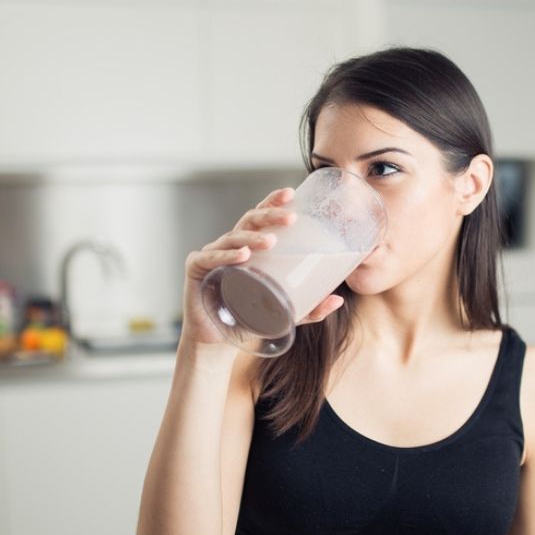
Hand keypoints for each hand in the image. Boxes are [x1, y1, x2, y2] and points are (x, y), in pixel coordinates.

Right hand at [181, 186, 344, 347]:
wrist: (216, 342)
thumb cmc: (247, 319)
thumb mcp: (284, 313)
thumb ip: (309, 307)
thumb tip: (338, 300)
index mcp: (248, 247)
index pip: (261, 218)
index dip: (273, 202)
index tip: (291, 192)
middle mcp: (230, 246)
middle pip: (249, 221)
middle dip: (270, 215)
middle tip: (290, 218)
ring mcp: (212, 255)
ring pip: (232, 237)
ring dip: (252, 238)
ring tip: (271, 241)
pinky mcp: (197, 269)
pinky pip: (211, 258)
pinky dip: (226, 256)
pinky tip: (242, 257)